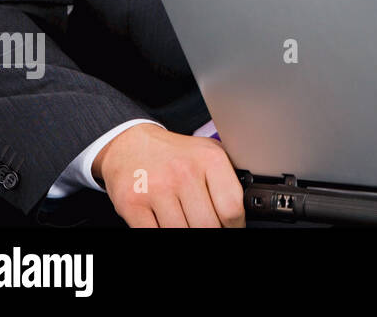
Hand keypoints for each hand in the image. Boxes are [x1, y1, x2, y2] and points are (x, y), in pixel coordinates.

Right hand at [93, 124, 244, 226]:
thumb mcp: (207, 152)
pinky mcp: (132, 204)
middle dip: (213, 231)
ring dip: (188, 233)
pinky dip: (164, 233)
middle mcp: (184, 172)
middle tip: (211, 227)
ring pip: (181, 232)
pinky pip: (154, 233)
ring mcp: (156, 189)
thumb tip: (246, 206)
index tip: (233, 227)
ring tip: (190, 224)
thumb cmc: (175, 153)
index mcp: (209, 159)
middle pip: (208, 225)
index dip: (236, 226)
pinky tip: (169, 225)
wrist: (130, 144)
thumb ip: (227, 176)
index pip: (232, 207)